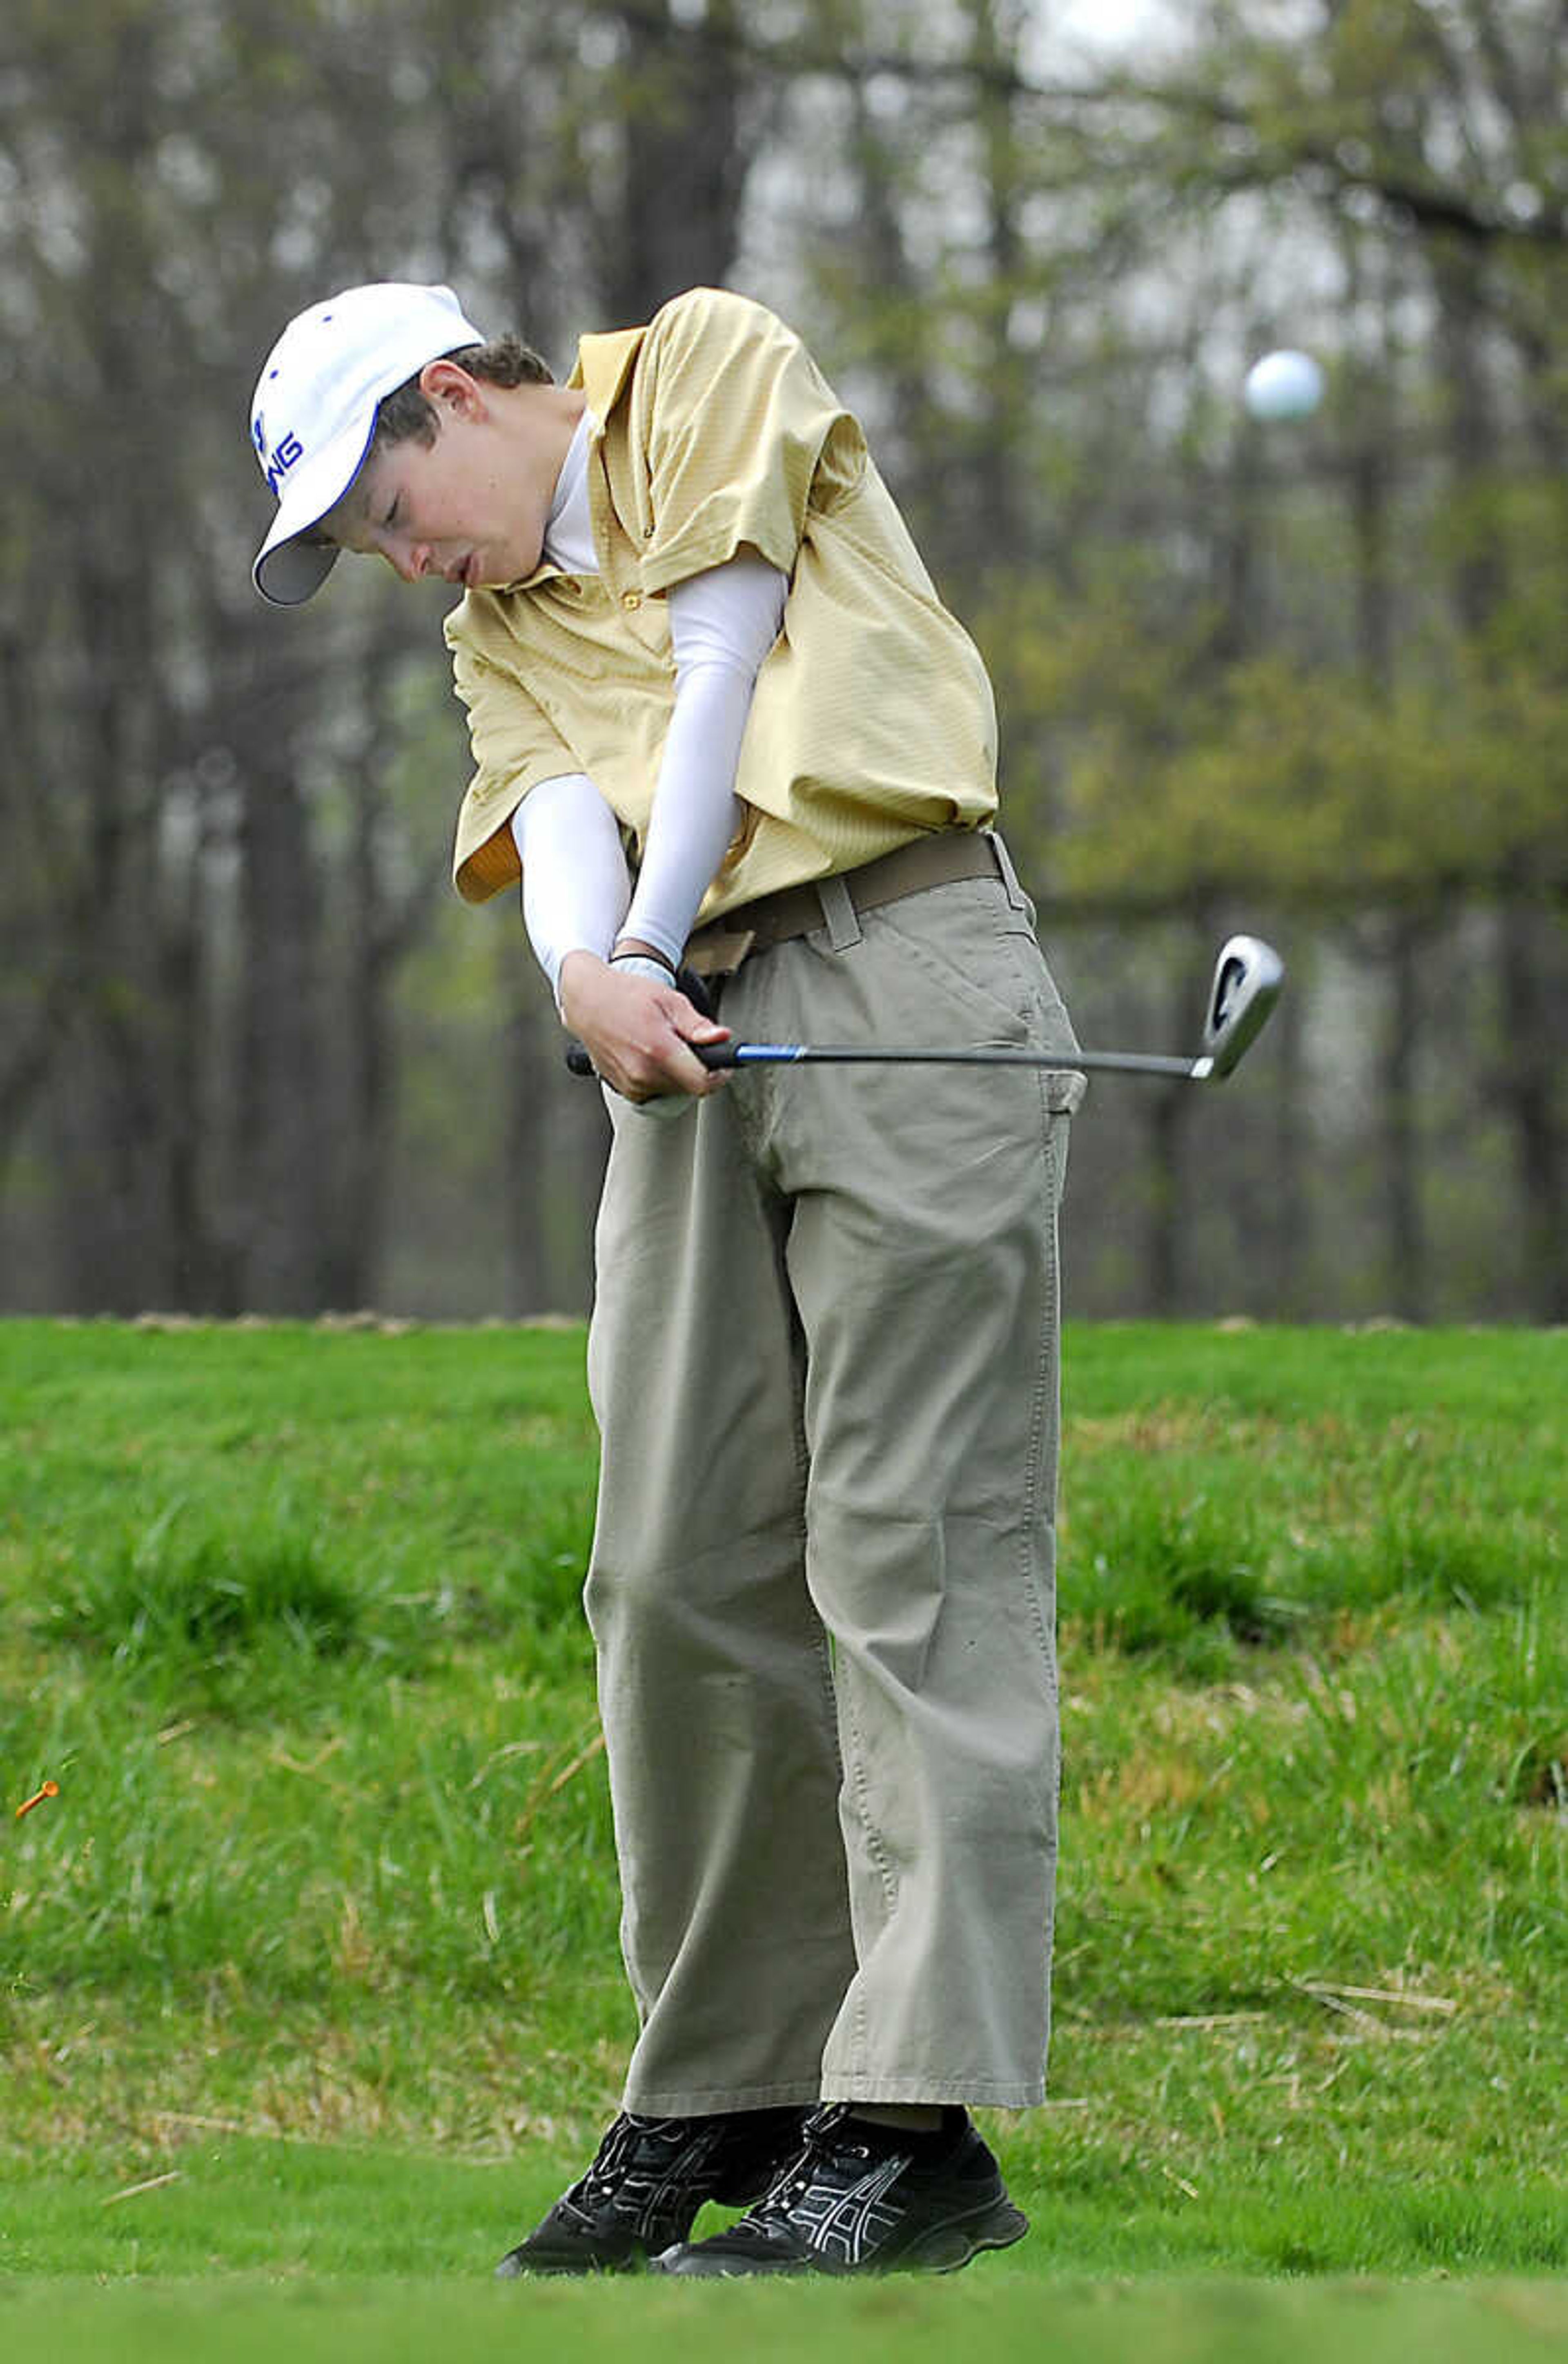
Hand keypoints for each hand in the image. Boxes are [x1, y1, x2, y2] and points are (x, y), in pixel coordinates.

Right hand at [559, 952, 730, 1103]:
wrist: (587, 1001)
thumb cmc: (626, 995)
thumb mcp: (669, 1000)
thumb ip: (697, 1025)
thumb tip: (722, 1038)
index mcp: (658, 1050)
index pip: (702, 1082)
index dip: (719, 1075)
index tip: (724, 1065)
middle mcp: (643, 1073)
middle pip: (690, 1088)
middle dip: (698, 1069)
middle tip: (689, 1045)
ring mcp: (631, 1085)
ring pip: (674, 1091)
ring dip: (679, 1074)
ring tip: (665, 1046)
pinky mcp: (624, 1090)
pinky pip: (656, 1092)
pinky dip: (661, 1078)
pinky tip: (651, 1055)